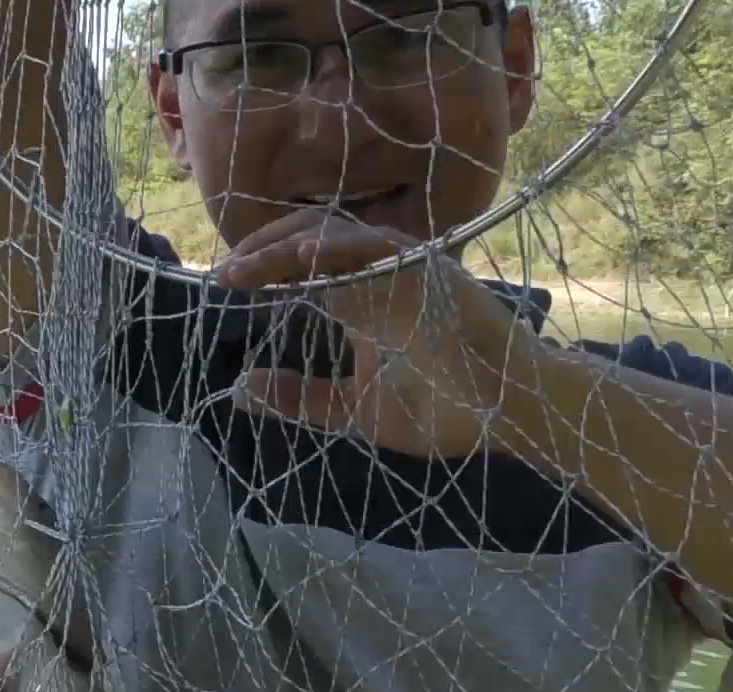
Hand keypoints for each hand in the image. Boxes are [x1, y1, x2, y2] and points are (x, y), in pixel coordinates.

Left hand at [211, 208, 538, 458]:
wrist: (511, 416)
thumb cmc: (444, 410)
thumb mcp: (354, 410)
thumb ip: (301, 400)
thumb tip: (240, 390)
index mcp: (359, 300)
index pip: (301, 264)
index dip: (261, 266)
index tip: (222, 284)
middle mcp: (376, 276)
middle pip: (308, 236)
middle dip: (261, 249)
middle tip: (224, 275)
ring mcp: (402, 269)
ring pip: (335, 233)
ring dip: (284, 247)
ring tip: (243, 269)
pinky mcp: (428, 270)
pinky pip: (378, 246)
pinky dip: (338, 248)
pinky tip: (302, 258)